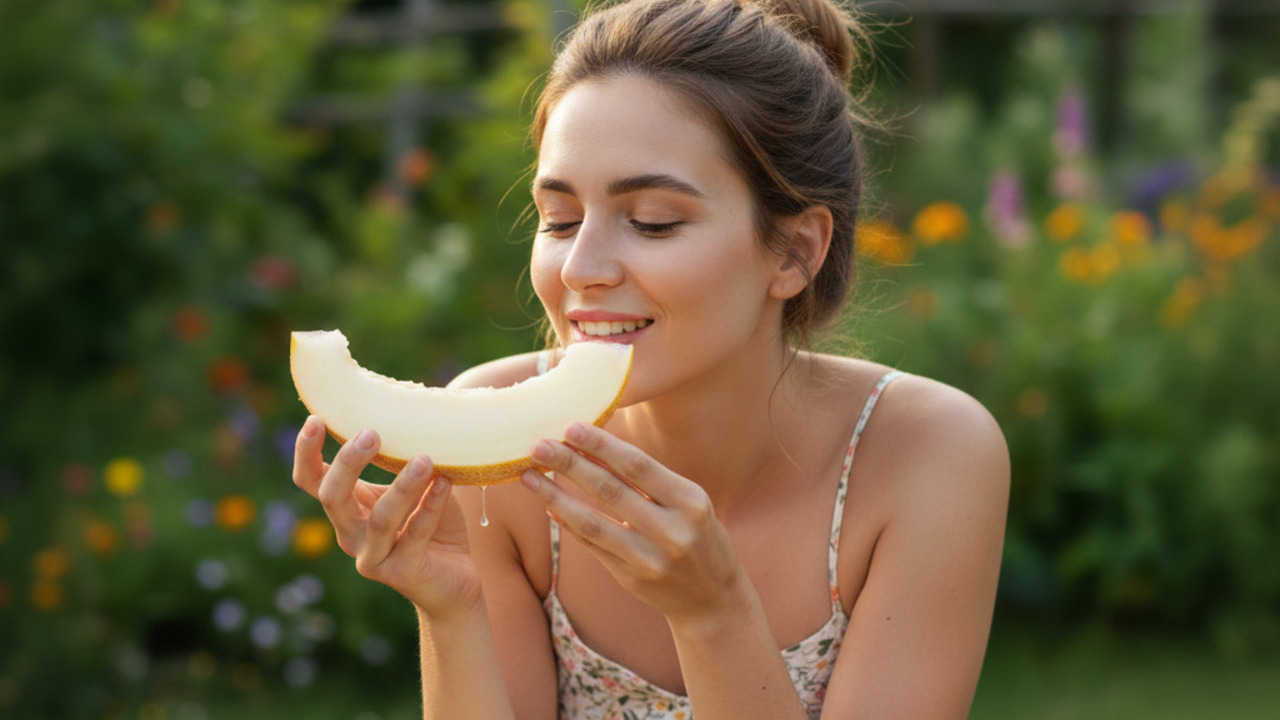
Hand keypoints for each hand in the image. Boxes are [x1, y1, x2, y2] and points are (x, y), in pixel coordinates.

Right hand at [292, 416, 480, 615]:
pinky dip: (431, 506)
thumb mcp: (413, 488)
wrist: (453, 580)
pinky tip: (444, 483)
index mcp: (347, 508)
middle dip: (348, 463)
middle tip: (372, 434)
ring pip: (380, 519)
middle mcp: (350, 534)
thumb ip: (405, 461)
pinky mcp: (401, 573)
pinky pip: (416, 535)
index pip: (311, 480)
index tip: (316, 419)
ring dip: (403, 486)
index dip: (306, 452)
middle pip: (332, 497)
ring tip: (425, 458)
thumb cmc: (430, 524)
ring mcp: (373, 557)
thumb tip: (414, 417)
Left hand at [520, 422, 749, 624]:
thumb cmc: (698, 537)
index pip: (638, 466)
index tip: (571, 426)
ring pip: (593, 522)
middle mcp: (671, 530)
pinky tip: (549, 507)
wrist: (713, 600)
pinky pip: (592, 546)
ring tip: (528, 477)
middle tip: (538, 446)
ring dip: (556, 497)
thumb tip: (596, 446)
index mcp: (690, 501)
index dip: (602, 445)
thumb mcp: (688, 503)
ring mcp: (649, 558)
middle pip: (610, 490)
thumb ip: (650, 480)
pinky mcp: (630, 578)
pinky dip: (569, 524)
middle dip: (570, 465)